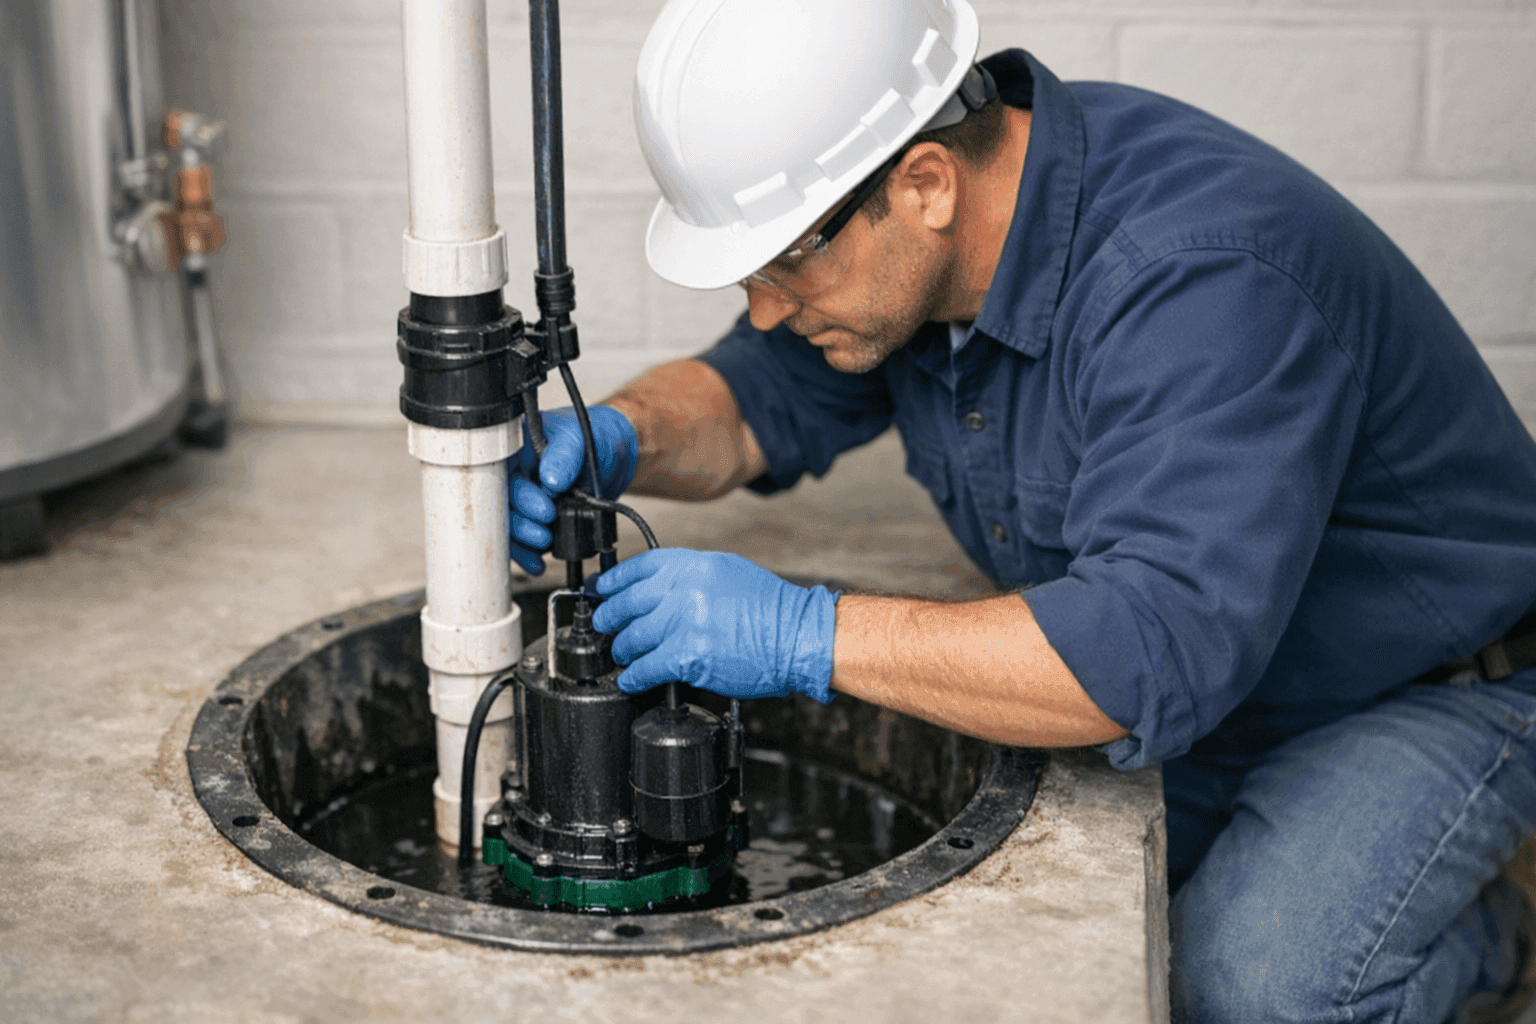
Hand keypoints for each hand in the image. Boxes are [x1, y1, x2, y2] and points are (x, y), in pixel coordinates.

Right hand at [507, 406, 637, 574]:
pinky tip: (537, 560)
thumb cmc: (594, 435)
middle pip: (501, 506)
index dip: (517, 497)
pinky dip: (528, 552)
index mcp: (515, 448)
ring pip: (508, 526)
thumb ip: (564, 454)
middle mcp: (515, 473)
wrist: (613, 455)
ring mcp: (524, 496)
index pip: (500, 476)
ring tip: (544, 544)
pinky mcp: (534, 516)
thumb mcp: (580, 437)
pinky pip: (522, 539)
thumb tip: (551, 479)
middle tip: (544, 531)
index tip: (543, 508)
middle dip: (521, 524)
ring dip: (523, 542)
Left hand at [591, 549, 837, 702]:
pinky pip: (646, 667)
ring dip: (622, 649)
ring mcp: (684, 623)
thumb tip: (658, 590)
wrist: (797, 637)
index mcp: (694, 566)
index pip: (639, 568)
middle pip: (628, 603)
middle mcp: (685, 590)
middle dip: (609, 617)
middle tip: (603, 625)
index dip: (614, 580)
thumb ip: (691, 577)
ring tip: (621, 654)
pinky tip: (631, 679)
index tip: (602, 589)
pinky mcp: (688, 656)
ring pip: (632, 638)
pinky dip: (633, 676)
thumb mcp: (728, 573)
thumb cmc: (770, 609)